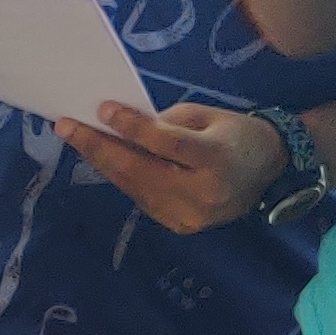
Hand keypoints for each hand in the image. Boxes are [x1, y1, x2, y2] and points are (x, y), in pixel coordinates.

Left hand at [59, 102, 289, 231]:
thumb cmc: (236, 134)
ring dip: (103, 163)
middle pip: (140, 171)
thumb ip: (166, 123)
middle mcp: (202, 194)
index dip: (132, 127)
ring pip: (135, 187)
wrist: (270, 172)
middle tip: (65, 127)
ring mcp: (190, 216)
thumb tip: (120, 126)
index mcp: (216, 160)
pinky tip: (104, 159)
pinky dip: (123, 177)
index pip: (166, 144)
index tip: (101, 109)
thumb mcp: (207, 116)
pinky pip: (142, 198)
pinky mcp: (180, 225)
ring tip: (77, 139)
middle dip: (99, 148)